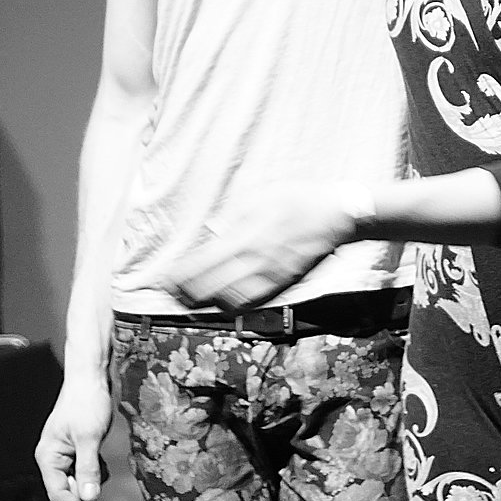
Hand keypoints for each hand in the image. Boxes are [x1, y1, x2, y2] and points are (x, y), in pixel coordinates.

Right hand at [36, 378, 111, 500]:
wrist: (91, 377)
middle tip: (100, 482)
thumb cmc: (86, 400)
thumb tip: (88, 496)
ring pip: (78, 479)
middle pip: (67, 488)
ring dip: (91, 477)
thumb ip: (88, 468)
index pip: (58, 492)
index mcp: (48, 456)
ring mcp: (66, 452)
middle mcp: (54, 457)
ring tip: (100, 461)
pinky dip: (95, 468)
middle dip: (84, 489)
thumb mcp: (90, 437)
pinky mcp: (78, 447)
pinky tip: (101, 456)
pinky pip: (85, 467)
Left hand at [165, 182, 359, 311]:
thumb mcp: (261, 195)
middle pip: (210, 288)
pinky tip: (222, 300)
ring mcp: (270, 275)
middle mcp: (255, 261)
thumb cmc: (298, 198)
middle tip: (171, 293)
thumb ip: (233, 216)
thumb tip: (212, 232)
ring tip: (191, 300)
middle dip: (186, 294)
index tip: (165, 280)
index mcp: (245, 237)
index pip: (202, 265)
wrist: (336, 214)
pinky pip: (252, 301)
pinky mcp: (283, 283)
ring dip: (206, 302)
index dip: (180, 276)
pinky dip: (232, 304)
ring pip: (229, 300)